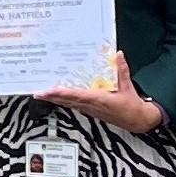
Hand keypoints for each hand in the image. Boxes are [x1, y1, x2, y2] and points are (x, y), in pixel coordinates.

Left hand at [38, 52, 164, 136]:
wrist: (137, 121)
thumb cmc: (132, 106)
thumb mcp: (128, 86)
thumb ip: (122, 70)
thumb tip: (118, 55)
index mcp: (100, 100)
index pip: (78, 95)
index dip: (63, 93)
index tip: (50, 91)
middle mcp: (91, 106)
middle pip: (68, 101)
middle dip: (52, 97)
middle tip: (38, 93)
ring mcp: (90, 110)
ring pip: (68, 104)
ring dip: (55, 100)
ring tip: (42, 94)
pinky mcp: (90, 111)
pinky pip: (73, 106)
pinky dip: (63, 101)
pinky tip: (56, 98)